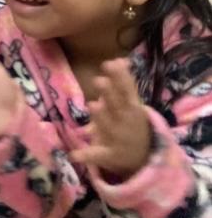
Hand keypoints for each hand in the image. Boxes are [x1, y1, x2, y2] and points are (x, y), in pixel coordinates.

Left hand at [70, 59, 151, 178]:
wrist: (144, 158)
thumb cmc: (132, 123)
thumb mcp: (131, 103)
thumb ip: (123, 82)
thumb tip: (120, 58)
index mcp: (132, 108)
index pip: (128, 90)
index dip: (120, 77)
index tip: (110, 63)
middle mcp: (126, 122)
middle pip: (118, 107)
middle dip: (109, 94)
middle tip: (98, 80)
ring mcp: (118, 139)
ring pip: (108, 127)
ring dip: (101, 117)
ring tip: (92, 105)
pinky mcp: (108, 155)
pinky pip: (96, 155)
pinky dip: (86, 155)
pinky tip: (73, 155)